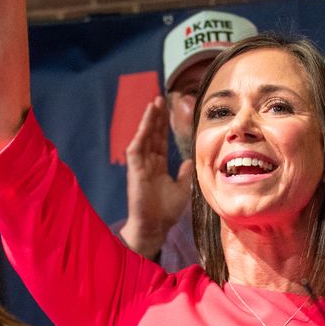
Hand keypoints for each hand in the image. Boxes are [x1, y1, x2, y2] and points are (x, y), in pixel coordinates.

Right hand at [121, 96, 192, 257]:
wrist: (155, 227)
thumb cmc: (166, 211)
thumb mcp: (182, 189)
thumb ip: (184, 173)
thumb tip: (189, 160)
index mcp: (158, 166)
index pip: (160, 140)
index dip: (163, 125)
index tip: (167, 110)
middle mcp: (148, 163)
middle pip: (152, 135)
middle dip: (156, 117)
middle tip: (161, 98)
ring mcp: (140, 166)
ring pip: (144, 137)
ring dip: (148, 120)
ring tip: (154, 103)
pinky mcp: (134, 170)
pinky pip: (137, 147)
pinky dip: (142, 133)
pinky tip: (147, 121)